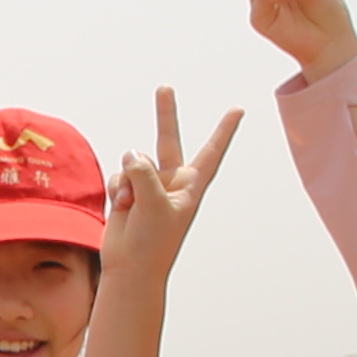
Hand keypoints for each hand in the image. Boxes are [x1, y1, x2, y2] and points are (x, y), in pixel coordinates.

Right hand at [101, 88, 239, 292]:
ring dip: (129, 179)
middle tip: (165, 88)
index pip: (211, 152)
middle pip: (168, 140)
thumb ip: (144, 173)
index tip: (238, 110)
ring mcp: (149, 186)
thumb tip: (131, 152)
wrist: (130, 268)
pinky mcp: (130, 192)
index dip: (224, 131)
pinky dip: (119, 188)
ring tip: (132, 204)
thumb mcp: (154, 204)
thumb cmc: (153, 243)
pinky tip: (122, 206)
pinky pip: (120, 175)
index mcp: (190, 186)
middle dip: (165, 114)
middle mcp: (171, 182)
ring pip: (135, 162)